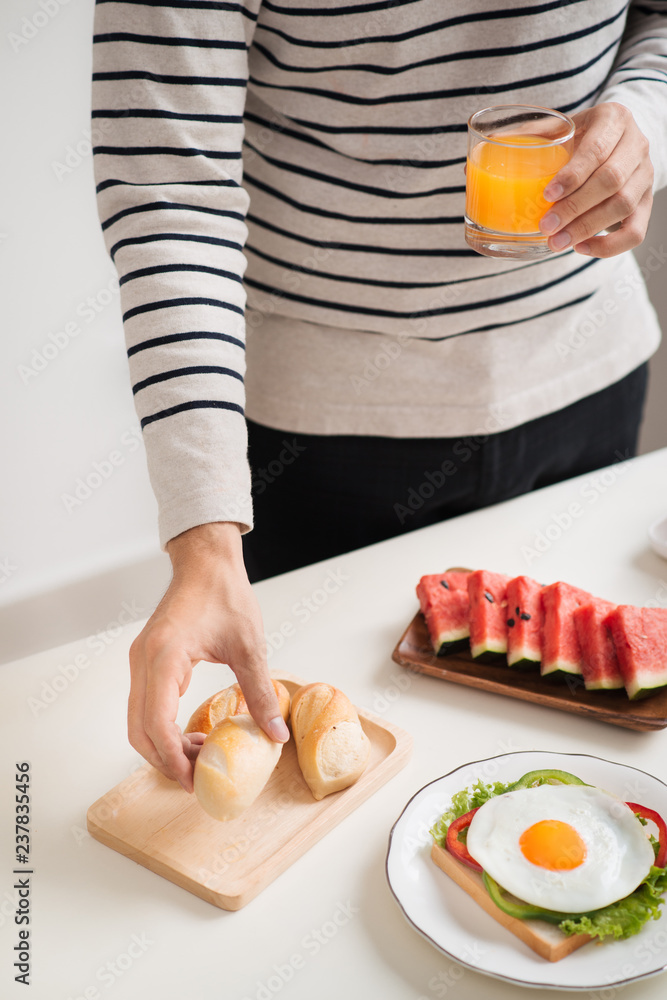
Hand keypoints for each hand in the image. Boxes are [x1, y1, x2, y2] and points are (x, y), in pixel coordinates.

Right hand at [127, 522, 288, 791]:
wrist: (205, 562)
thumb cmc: (224, 594)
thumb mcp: (249, 646)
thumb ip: (259, 692)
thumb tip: (275, 734)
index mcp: (165, 656)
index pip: (156, 722)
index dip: (171, 758)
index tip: (193, 780)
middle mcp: (143, 661)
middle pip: (139, 729)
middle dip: (165, 760)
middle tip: (198, 780)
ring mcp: (141, 661)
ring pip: (139, 720)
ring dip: (164, 746)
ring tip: (201, 758)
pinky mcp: (147, 661)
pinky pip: (146, 705)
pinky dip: (164, 727)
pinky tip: (194, 734)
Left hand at [539, 102, 652, 257]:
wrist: (617, 141)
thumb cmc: (582, 136)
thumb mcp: (563, 127)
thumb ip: (532, 136)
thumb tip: (483, 154)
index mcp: (613, 119)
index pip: (597, 150)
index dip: (573, 176)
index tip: (547, 195)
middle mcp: (636, 145)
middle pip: (612, 181)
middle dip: (575, 207)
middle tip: (546, 226)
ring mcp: (645, 175)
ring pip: (623, 205)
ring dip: (587, 228)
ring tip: (557, 242)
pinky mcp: (646, 203)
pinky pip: (636, 231)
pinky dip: (609, 246)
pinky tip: (581, 248)